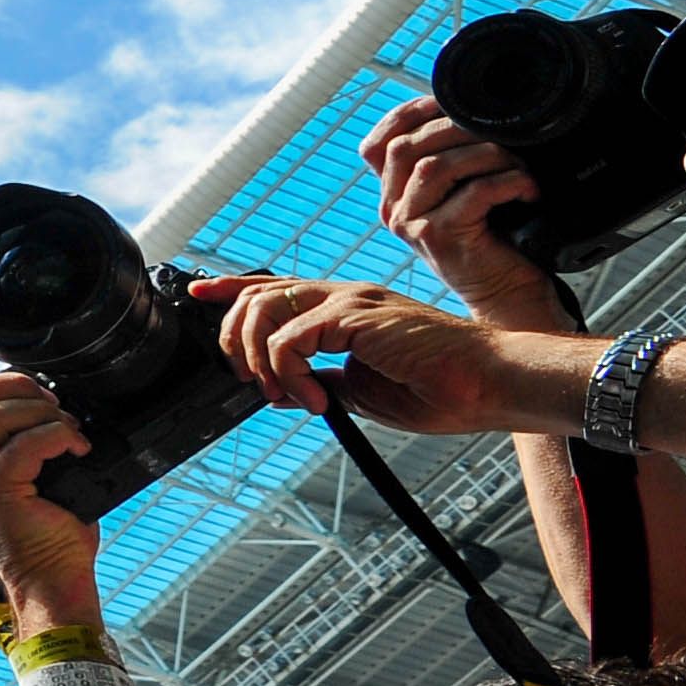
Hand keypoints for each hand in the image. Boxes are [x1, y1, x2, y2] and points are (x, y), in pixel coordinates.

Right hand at [0, 365, 105, 628]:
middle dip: (12, 384)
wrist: (52, 583)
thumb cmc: (48, 533)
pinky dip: (60, 435)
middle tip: (50, 402)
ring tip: (66, 426)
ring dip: (38, 410)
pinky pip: (26, 442)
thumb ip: (16, 441)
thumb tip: (46, 398)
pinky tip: (78, 448)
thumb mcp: (24, 478)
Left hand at [189, 273, 565, 433]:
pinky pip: (291, 338)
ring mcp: (350, 301)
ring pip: (264, 309)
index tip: (197, 294)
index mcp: (346, 309)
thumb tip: (281, 391)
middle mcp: (344, 296)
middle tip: (253, 383)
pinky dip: (289, 372)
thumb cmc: (441, 389)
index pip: (276, 287)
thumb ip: (322, 383)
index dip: (231, 288)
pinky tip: (314, 399)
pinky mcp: (356, 316)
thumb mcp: (363, 391)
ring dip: (257, 358)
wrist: (488, 385)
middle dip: (233, 339)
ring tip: (283, 393)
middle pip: (257, 294)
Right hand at [358, 96, 562, 325]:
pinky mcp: (440, 238)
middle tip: (500, 132)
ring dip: (486, 154)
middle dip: (456, 127)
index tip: (448, 104)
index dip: (407, 115)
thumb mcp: (461, 195)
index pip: (376, 144)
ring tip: (517, 163)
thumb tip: (469, 111)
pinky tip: (527, 190)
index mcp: (393, 195)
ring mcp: (412, 225)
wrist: (507, 295)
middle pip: (405, 147)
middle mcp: (393, 210)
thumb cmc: (495, 241)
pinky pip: (473, 193)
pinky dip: (508, 182)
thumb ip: (450, 162)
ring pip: (434, 166)